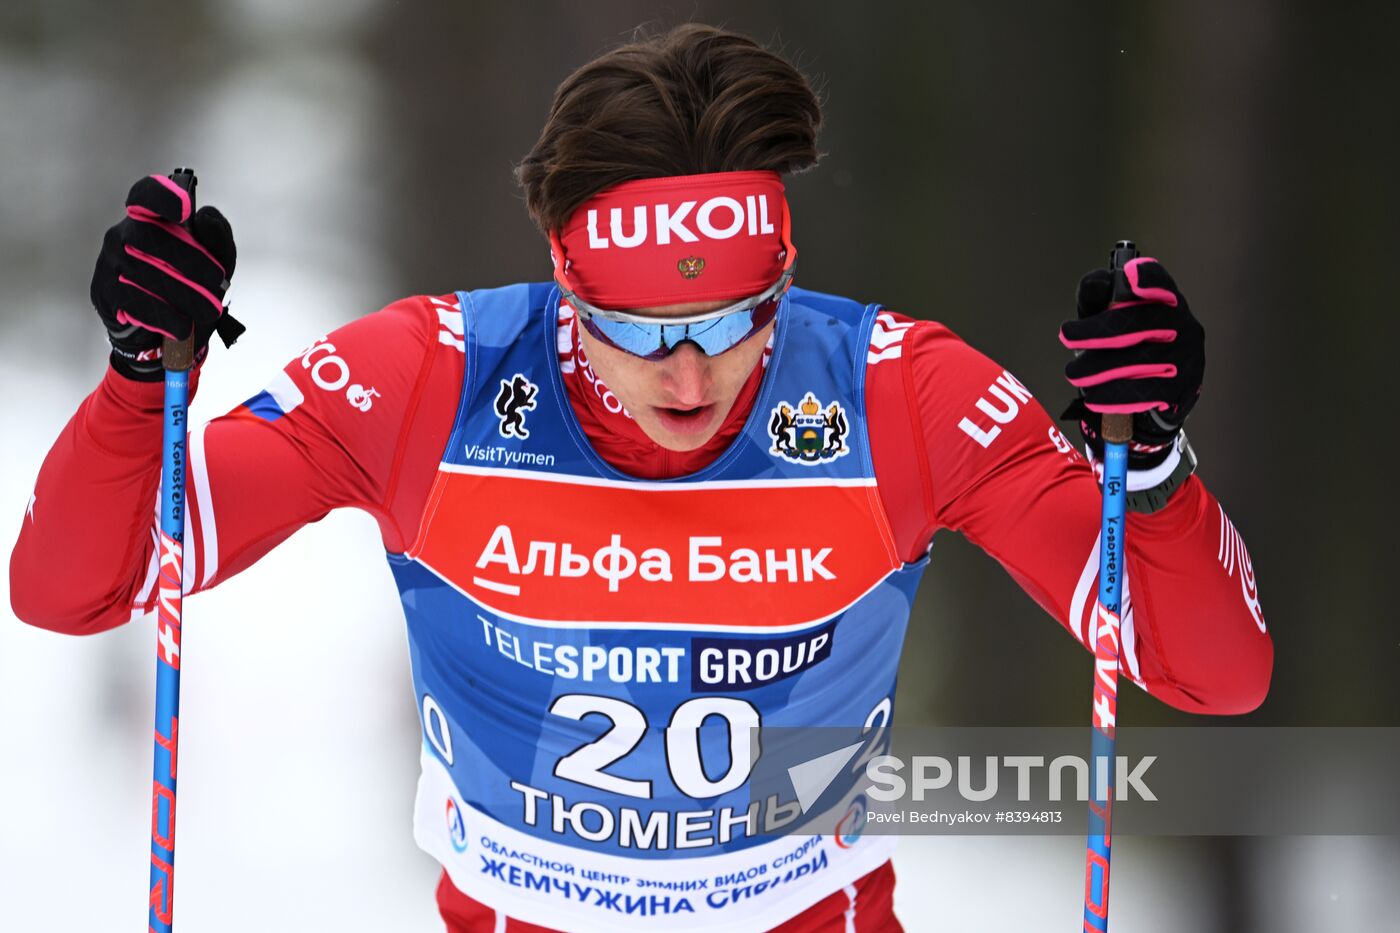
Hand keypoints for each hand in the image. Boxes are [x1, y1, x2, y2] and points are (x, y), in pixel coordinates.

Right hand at [91, 174, 237, 379]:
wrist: (162, 332)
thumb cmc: (190, 285)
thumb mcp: (215, 262)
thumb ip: (217, 238)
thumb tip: (205, 217)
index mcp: (150, 218)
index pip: (146, 195)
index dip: (162, 196)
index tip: (185, 208)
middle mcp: (124, 234)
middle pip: (151, 236)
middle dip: (191, 261)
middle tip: (217, 282)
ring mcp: (110, 262)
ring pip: (145, 272)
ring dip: (183, 294)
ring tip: (208, 310)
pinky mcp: (104, 292)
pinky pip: (135, 301)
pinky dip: (165, 315)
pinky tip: (183, 325)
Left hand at [1059, 257, 1203, 467]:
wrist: (1149, 396)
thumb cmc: (1124, 347)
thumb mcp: (1104, 318)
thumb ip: (1096, 298)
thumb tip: (1096, 283)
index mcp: (1165, 300)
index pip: (1160, 282)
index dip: (1148, 278)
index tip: (1130, 277)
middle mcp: (1183, 324)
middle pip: (1140, 322)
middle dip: (1098, 330)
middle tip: (1067, 336)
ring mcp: (1186, 357)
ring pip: (1140, 360)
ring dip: (1099, 367)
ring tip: (1074, 372)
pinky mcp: (1182, 388)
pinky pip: (1146, 391)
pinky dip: (1114, 394)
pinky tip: (1094, 397)